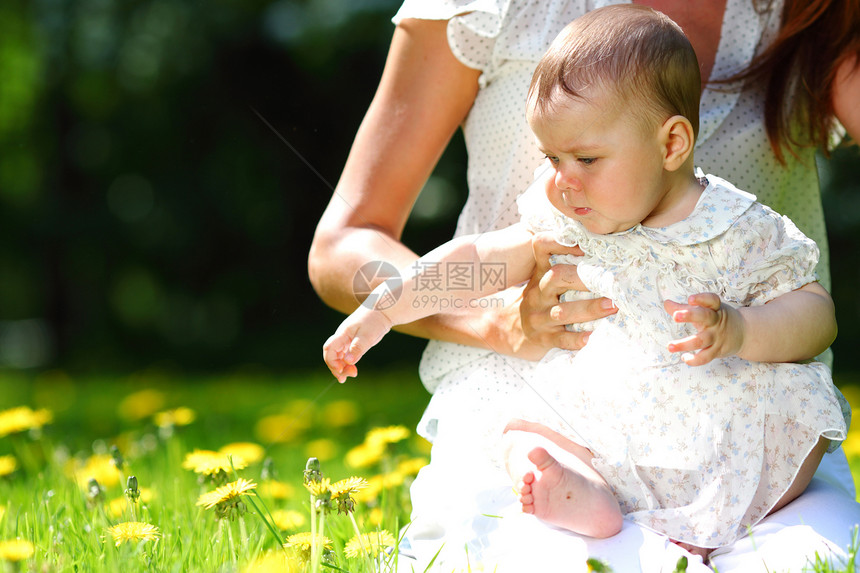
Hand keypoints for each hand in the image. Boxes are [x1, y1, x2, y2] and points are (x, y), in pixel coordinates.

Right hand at [322, 308, 392, 382]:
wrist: (383, 309)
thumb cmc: (374, 320)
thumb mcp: (367, 335)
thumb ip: (357, 348)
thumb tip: (348, 361)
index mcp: (343, 334)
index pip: (329, 349)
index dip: (332, 362)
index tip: (342, 370)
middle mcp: (342, 337)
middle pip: (332, 355)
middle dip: (336, 367)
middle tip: (345, 378)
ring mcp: (347, 339)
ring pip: (338, 356)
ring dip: (341, 367)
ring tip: (347, 377)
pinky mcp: (354, 342)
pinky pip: (346, 355)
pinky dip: (347, 363)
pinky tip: (351, 370)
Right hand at [519, 233, 616, 353]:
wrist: (507, 331)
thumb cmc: (536, 302)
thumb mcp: (541, 280)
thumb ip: (561, 265)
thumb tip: (598, 251)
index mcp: (540, 275)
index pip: (542, 247)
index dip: (559, 242)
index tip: (584, 246)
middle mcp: (538, 294)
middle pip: (556, 278)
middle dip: (583, 278)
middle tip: (610, 281)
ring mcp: (539, 318)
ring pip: (563, 312)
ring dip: (589, 308)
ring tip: (612, 306)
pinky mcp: (543, 339)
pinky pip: (561, 340)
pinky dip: (576, 339)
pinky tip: (590, 337)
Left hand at [664, 293, 743, 365]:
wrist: (745, 333)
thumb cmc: (718, 318)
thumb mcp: (705, 309)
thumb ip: (684, 307)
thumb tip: (666, 303)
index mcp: (715, 308)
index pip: (711, 300)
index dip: (702, 299)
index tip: (690, 299)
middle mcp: (716, 321)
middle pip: (705, 317)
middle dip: (690, 315)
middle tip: (675, 316)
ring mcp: (717, 337)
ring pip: (701, 340)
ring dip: (684, 344)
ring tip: (670, 346)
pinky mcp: (718, 350)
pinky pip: (706, 357)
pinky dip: (694, 360)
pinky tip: (684, 358)